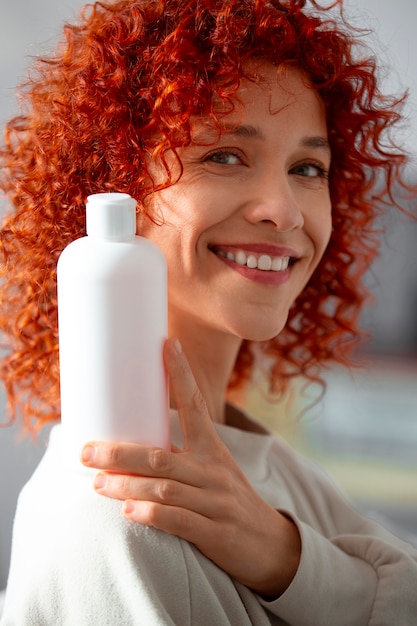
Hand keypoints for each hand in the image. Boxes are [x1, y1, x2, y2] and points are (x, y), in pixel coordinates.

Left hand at [81, 338, 300, 597]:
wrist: (270, 544)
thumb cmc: (228, 500)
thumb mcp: (213, 469)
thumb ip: (180, 456)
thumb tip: (130, 446)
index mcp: (211, 449)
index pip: (195, 405)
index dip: (181, 375)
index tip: (167, 345)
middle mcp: (213, 471)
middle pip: (161, 455)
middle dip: (121, 453)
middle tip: (86, 451)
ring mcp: (215, 502)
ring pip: (164, 488)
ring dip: (126, 486)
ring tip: (97, 484)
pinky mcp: (215, 533)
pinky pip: (178, 521)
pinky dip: (151, 514)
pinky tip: (128, 512)